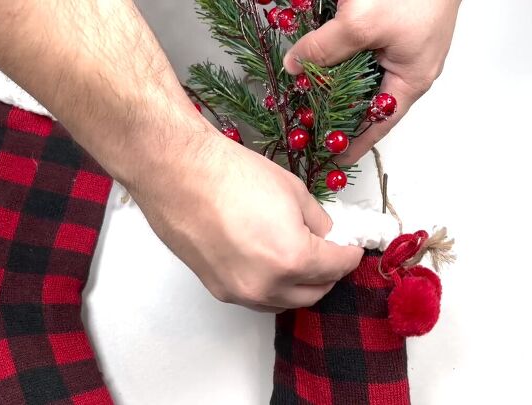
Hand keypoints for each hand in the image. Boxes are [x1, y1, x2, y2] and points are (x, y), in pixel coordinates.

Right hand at [129, 121, 363, 311]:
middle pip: (314, 293)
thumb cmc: (233, 175)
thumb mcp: (293, 191)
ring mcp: (240, 293)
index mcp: (293, 259)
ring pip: (284, 302)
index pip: (336, 267)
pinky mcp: (218, 290)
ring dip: (300, 286)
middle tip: (331, 253)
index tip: (353, 247)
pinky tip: (272, 265)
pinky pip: (257, 299)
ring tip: (302, 261)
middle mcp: (267, 286)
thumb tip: (325, 235)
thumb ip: (317, 220)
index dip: (350, 255)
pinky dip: (273, 288)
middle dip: (328, 274)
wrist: (178, 173)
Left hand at [284, 0, 461, 163]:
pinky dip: (343, 55)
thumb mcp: (360, 24)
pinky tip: (322, 54)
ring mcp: (404, 45)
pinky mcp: (396, 25)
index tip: (333, 159)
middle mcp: (409, 67)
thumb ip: (324, 48)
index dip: (355, 143)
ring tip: (309, 91)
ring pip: (364, 73)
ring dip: (337, 80)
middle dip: (339, 110)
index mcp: (411, 80)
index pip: (378, 124)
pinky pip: (365, 50)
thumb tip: (295, 66)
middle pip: (368, 99)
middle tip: (310, 122)